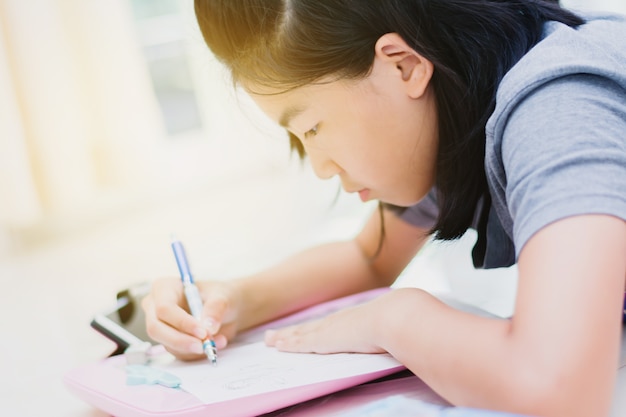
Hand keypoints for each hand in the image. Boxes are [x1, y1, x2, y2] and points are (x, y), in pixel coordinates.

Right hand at [142, 277, 240, 360]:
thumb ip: (216, 308)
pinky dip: (197, 353)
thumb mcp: (222, 296)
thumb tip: (208, 327)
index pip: (164, 308)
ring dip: (193, 348)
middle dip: (181, 340)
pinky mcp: (168, 342)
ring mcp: (160, 326)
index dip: (181, 322)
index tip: (203, 332)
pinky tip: (214, 343)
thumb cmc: (219, 295)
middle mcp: (156, 307)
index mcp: (165, 288)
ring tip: (218, 340)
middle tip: (204, 345)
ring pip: (167, 344)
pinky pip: (178, 353)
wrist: (226, 309)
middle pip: (156, 329)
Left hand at [264, 295, 388, 354]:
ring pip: (298, 335)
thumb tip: (391, 335)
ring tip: (268, 340)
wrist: (390, 317)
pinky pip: (301, 343)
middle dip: (287, 333)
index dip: (307, 329)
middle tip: (271, 336)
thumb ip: (380, 332)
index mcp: (346, 320)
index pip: (321, 326)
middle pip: (304, 329)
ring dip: (282, 338)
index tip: (296, 331)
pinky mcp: (324, 340)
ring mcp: (328, 330)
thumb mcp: (383, 327)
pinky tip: (278, 347)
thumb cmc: (392, 322)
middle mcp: (333, 323)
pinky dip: (289, 345)